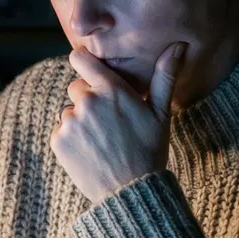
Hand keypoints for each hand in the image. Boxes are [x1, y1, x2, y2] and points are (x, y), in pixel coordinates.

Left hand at [52, 43, 184, 203]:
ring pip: (69, 111)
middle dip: (89, 99)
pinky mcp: (58, 141)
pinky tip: (91, 152)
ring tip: (102, 140)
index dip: (84, 63)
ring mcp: (70, 121)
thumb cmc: (149, 150)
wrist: (130, 193)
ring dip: (80, 121)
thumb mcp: (161, 113)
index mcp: (110, 89)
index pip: (80, 58)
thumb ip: (165, 76)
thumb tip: (179, 45)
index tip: (90, 70)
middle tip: (109, 122)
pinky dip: (72, 139)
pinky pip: (61, 131)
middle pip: (76, 88)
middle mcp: (86, 101)